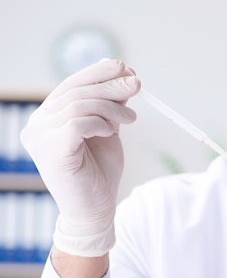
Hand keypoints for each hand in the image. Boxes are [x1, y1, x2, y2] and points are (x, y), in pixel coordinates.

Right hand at [20, 59, 139, 256]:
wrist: (96, 208)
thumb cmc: (100, 170)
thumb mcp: (109, 128)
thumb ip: (110, 103)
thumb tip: (122, 70)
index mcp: (49, 116)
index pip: (72, 84)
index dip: (99, 74)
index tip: (127, 69)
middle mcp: (37, 123)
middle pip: (76, 91)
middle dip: (111, 85)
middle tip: (138, 85)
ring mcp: (39, 137)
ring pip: (80, 105)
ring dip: (112, 108)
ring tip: (130, 120)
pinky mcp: (49, 150)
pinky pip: (77, 123)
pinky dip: (99, 123)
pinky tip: (111, 132)